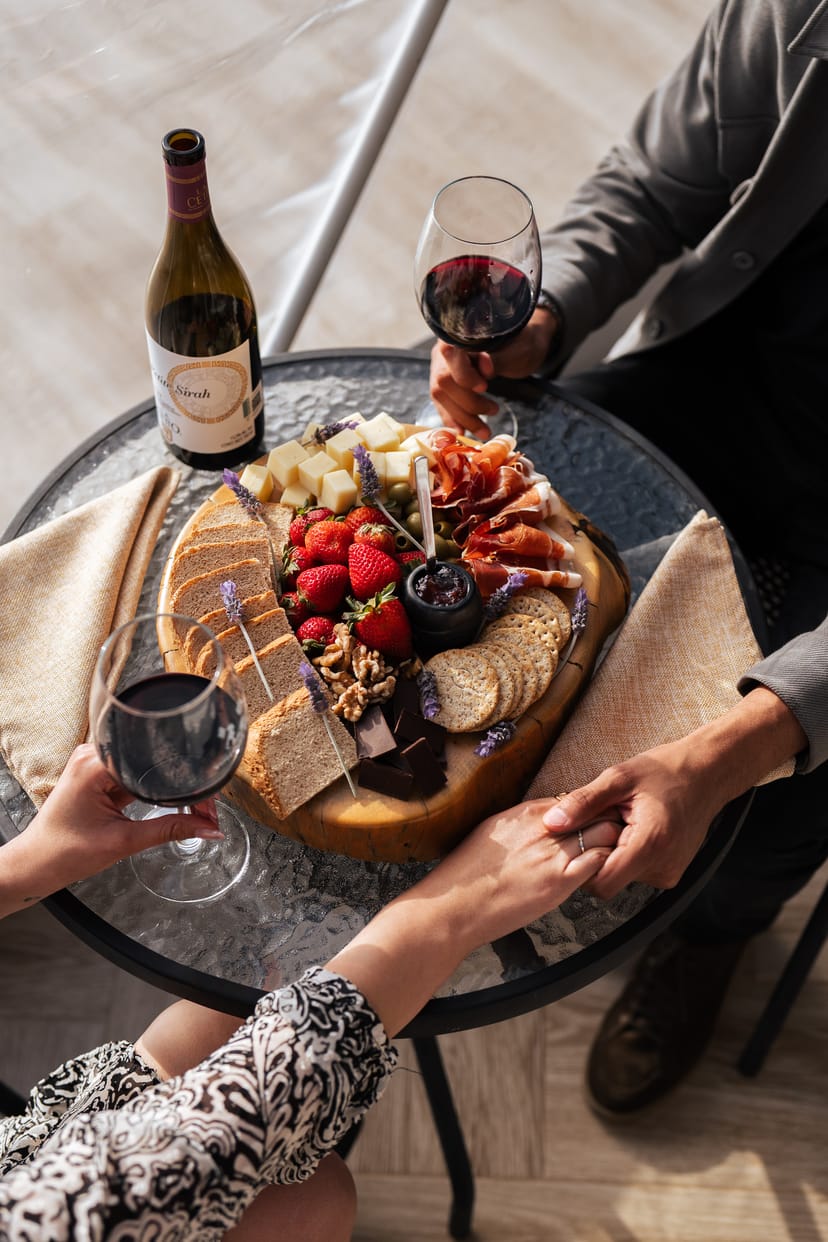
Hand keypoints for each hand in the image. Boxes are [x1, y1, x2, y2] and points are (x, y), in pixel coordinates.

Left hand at [11, 744, 221, 904]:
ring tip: (192, 810)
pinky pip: (136, 776)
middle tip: (206, 811)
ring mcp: (95, 763)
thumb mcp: (124, 841)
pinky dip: (153, 791)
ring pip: (148, 770)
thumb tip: (207, 828)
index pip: (154, 763)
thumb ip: (169, 830)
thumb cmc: (64, 852)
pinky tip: (168, 804)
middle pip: (154, 762)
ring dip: (169, 789)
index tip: (207, 802)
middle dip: (183, 787)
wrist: (36, 864)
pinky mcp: (99, 774)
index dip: (185, 782)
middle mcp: (93, 755)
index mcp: (94, 764)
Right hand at [328, 797, 620, 1035]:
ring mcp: (551, 854)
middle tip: (612, 835)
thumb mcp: (491, 833)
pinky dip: (605, 864)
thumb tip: (539, 822)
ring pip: (603, 833)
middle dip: (606, 821)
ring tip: (614, 853)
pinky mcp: (559, 881)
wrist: (454, 907)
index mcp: (524, 813)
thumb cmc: (467, 875)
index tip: (594, 822)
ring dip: (611, 841)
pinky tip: (601, 873)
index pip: (572, 801)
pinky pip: (598, 862)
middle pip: (594, 812)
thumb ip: (520, 824)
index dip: (587, 811)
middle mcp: (542, 827)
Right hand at [429, 309, 558, 438]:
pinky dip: (453, 419)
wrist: (523, 345)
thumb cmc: (521, 343)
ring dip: (462, 417)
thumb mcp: (515, 349)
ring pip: (441, 396)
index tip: (484, 387)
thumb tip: (485, 370)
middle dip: (468, 404)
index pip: (450, 354)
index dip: (464, 374)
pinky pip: (443, 403)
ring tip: (485, 430)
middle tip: (494, 411)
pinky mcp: (446, 382)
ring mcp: (442, 366)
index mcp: (460, 332)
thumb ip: (497, 358)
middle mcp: (445, 349)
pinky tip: (463, 432)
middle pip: (443, 381)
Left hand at [541, 740, 727, 900]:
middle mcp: (663, 867)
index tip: (580, 838)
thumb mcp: (619, 778)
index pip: (601, 883)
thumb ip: (583, 802)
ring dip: (613, 852)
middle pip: (610, 880)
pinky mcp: (671, 872)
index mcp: (650, 845)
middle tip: (603, 820)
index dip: (582, 865)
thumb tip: (551, 822)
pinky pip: (637, 871)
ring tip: (622, 820)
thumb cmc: (666, 770)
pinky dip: (628, 853)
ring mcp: (669, 873)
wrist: (708, 773)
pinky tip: (633, 827)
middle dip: (597, 854)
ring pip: (622, 876)